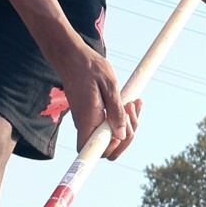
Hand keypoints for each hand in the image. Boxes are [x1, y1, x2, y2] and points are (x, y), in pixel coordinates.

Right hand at [54, 41, 137, 159]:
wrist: (71, 56)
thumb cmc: (89, 67)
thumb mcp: (109, 86)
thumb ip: (116, 112)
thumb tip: (121, 135)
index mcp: (88, 119)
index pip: (94, 150)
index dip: (111, 149)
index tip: (121, 132)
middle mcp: (85, 124)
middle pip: (106, 147)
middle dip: (126, 135)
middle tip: (133, 110)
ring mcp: (87, 120)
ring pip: (109, 135)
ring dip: (126, 124)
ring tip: (133, 103)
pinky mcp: (91, 115)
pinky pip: (107, 124)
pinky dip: (121, 117)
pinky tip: (130, 103)